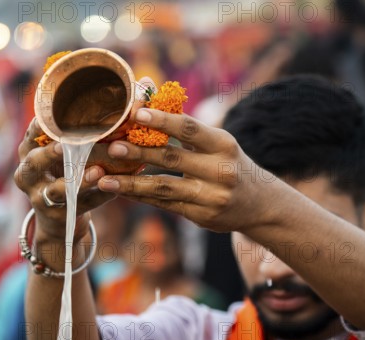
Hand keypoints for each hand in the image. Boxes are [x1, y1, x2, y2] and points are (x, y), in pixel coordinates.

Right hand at [13, 118, 115, 239]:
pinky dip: (99, 197)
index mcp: (27, 155)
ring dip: (79, 180)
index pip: (29, 138)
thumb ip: (63, 134)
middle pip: (35, 163)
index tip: (50, 117)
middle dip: (49, 154)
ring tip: (98, 172)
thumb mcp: (53, 155)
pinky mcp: (59, 216)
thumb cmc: (59, 174)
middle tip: (64, 145)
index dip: (39, 127)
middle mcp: (28, 176)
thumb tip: (99, 100)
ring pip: (58, 190)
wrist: (56, 219)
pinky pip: (81, 205)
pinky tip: (115, 189)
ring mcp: (41, 199)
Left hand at [97, 109, 273, 232]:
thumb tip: (146, 98)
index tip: (135, 114)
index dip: (162, 121)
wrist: (260, 204)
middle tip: (112, 147)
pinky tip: (119, 190)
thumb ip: (185, 126)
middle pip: (172, 159)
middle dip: (139, 152)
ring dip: (131, 182)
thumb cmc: (229, 164)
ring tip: (104, 179)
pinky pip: (164, 204)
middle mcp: (220, 171)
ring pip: (163, 187)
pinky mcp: (201, 216)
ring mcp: (211, 197)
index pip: (189, 129)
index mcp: (224, 145)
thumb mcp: (217, 143)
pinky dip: (139, 196)